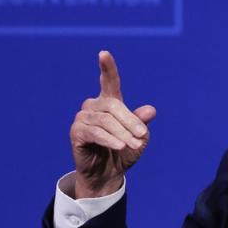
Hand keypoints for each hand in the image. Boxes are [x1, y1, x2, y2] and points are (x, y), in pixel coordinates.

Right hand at [69, 51, 156, 197]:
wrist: (109, 174)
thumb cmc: (124, 152)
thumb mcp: (139, 137)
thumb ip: (142, 123)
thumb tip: (150, 110)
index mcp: (110, 102)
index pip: (109, 82)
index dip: (107, 68)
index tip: (103, 53)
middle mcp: (93, 106)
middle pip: (114, 106)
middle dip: (130, 121)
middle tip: (142, 136)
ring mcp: (83, 118)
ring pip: (105, 121)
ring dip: (122, 133)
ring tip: (133, 145)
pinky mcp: (76, 133)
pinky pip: (95, 132)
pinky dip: (110, 139)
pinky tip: (120, 146)